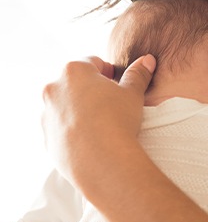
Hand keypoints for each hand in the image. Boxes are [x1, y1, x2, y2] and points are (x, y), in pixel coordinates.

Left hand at [42, 54, 155, 190]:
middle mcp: (54, 89)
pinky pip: (62, 128)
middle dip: (92, 90)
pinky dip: (74, 130)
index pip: (93, 62)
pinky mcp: (47, 138)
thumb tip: (147, 60)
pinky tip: (93, 139)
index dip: (109, 71)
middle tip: (112, 103)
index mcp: (74, 71)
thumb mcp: (133, 93)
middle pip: (75, 82)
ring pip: (66, 106)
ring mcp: (47, 115)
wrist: (102, 161)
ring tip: (102, 123)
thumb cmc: (118, 120)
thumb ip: (138, 74)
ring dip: (81, 109)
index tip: (119, 84)